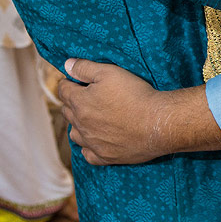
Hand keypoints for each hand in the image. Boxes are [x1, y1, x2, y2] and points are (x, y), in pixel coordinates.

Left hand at [59, 59, 176, 164]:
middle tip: (85, 96)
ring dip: (78, 125)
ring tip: (90, 118)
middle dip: (72, 102)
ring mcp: (92, 143)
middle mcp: (81, 124)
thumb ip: (85, 68)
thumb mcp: (110, 72)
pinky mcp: (105, 156)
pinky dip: (88, 147)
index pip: (63, 90)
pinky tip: (96, 141)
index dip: (68, 83)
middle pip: (67, 112)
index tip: (74, 81)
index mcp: (80, 102)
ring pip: (74, 134)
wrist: (157, 122)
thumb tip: (67, 65)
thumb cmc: (135, 95)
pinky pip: (88, 154)